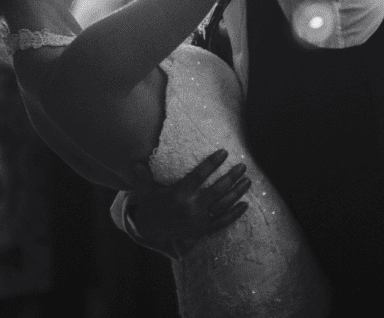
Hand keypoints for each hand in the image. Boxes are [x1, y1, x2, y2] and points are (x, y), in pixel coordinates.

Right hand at [127, 148, 250, 259]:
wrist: (150, 231)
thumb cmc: (151, 205)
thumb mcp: (146, 191)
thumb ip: (143, 177)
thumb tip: (135, 164)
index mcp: (178, 195)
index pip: (199, 175)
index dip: (212, 163)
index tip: (224, 152)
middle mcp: (191, 208)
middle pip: (217, 190)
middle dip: (232, 177)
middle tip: (242, 166)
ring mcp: (199, 220)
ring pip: (223, 205)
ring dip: (237, 192)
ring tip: (247, 181)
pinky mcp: (203, 230)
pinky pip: (222, 222)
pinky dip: (235, 214)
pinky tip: (245, 204)